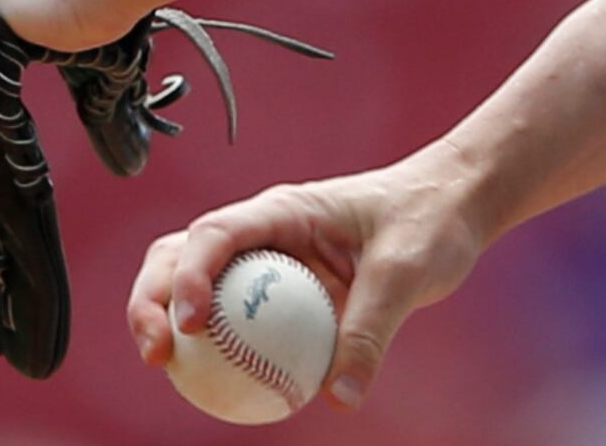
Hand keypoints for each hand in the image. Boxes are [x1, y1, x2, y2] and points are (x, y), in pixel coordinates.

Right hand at [130, 150, 494, 409]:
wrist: (453, 206)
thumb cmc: (431, 222)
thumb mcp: (407, 273)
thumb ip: (371, 331)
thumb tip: (340, 399)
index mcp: (285, 210)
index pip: (216, 233)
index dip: (190, 275)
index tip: (193, 324)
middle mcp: (263, 229)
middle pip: (180, 254)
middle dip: (152, 300)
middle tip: (158, 356)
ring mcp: (266, 257)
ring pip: (194, 282)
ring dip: (167, 320)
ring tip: (166, 370)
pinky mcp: (279, 287)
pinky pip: (235, 318)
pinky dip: (215, 346)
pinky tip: (223, 389)